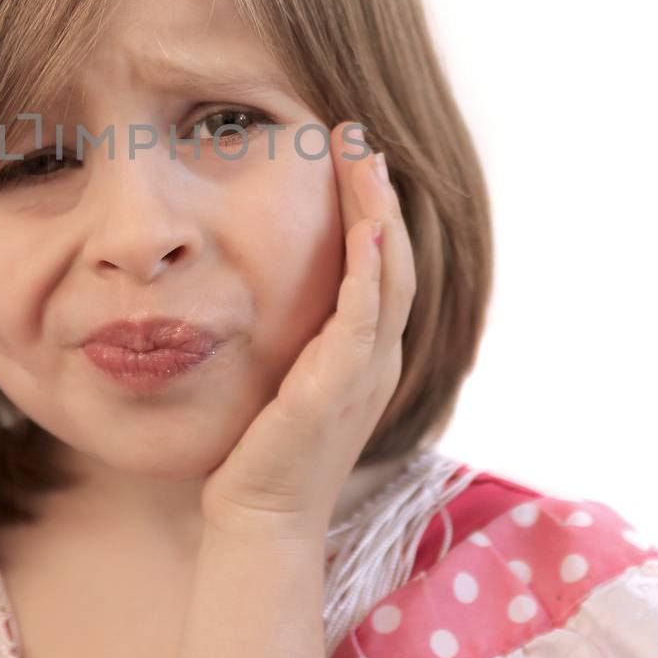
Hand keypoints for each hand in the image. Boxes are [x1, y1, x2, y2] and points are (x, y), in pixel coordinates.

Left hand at [199, 120, 414, 538]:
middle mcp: (376, 359)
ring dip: (380, 214)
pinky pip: (362, 320)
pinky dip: (369, 273)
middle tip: (362, 136)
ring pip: (390, 277)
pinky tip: (366, 231)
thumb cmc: (262, 452)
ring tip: (365, 158)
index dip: (375, 207)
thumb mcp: (284, 378)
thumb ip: (293, 334)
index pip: (383, 265)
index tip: (354, 154)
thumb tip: (265, 283)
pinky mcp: (335, 391)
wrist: (259, 521)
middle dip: (381, 194)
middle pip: (397, 258)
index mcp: (366, 353)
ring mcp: (363, 375)